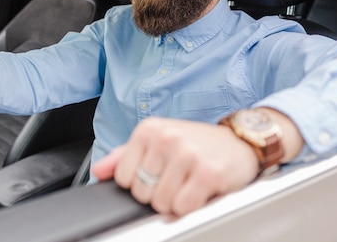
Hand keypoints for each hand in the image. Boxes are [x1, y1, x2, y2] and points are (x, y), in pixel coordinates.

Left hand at [91, 117, 260, 216]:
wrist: (238, 141)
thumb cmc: (197, 143)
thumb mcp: (157, 141)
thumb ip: (124, 156)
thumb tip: (98, 172)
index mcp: (149, 130)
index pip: (123, 178)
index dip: (139, 184)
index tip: (156, 175)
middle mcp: (167, 138)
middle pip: (142, 193)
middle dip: (157, 194)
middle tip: (176, 179)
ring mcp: (187, 154)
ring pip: (161, 203)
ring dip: (175, 201)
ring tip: (188, 184)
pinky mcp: (207, 172)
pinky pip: (183, 207)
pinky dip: (190, 206)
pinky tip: (199, 191)